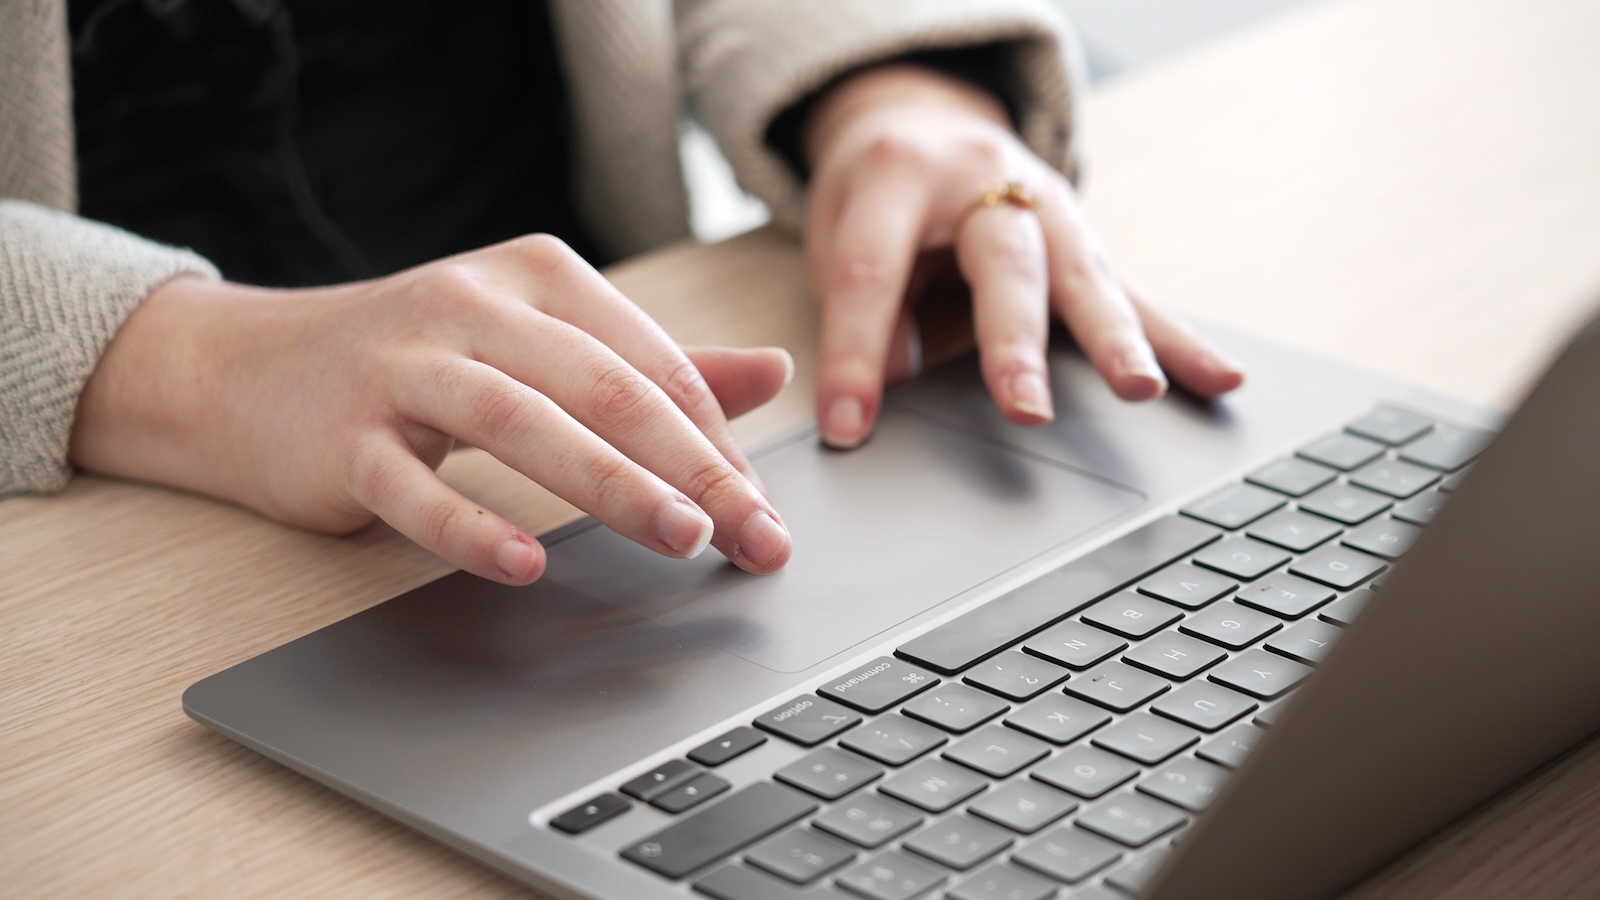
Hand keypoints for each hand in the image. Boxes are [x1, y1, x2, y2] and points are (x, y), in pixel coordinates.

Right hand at [69, 235, 793, 583]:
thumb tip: (773, 372)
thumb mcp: (538, 343)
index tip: (764, 514)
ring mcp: (405, 366)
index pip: (654, 365)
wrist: (243, 370)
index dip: (720, 445)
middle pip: (607, 389)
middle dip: (694, 468)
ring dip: (612, 484)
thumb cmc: (416, 363)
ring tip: (680, 537)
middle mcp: (476, 306)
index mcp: (540, 277)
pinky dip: (469, 526)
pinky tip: (523, 565)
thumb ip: (652, 364)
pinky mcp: (344, 433)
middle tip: (753, 535)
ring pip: (524, 424)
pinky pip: (414, 484)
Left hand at [801, 64, 1245, 447]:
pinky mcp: (1084, 240)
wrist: (922, 121)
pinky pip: (1134, 292)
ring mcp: (1046, 207)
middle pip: (1004, 266)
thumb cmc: (875, 194)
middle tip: (1026, 411)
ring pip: (1084, 277)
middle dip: (1014, 344)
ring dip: (1115, 342)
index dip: (857, 354)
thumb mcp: (840, 233)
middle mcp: (985, 180)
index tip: (849, 425)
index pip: (874, 271)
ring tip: (1141, 391)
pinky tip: (1221, 378)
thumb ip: (868, 309)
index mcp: (901, 174)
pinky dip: (1178, 341)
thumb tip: (892, 388)